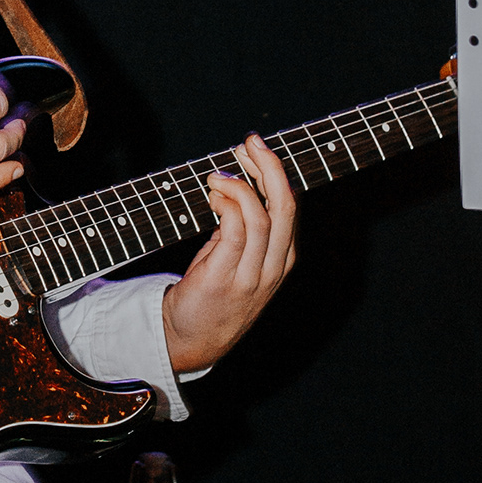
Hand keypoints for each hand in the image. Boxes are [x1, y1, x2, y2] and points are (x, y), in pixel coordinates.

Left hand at [160, 138, 296, 373]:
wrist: (190, 339)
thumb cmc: (213, 292)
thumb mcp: (239, 257)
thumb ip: (245, 226)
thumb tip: (239, 180)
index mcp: (283, 257)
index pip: (290, 205)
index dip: (274, 170)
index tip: (254, 146)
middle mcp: (274, 266)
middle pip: (285, 206)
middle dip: (269, 166)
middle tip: (248, 142)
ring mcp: (252, 275)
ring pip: (261, 216)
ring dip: (239, 185)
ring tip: (216, 176)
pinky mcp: (225, 279)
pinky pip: (235, 231)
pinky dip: (226, 204)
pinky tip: (212, 196)